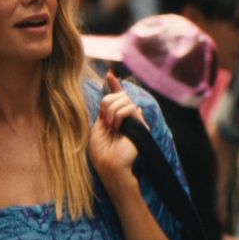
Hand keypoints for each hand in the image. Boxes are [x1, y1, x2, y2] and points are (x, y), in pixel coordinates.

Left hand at [87, 73, 147, 188]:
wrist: (108, 164)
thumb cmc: (101, 151)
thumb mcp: (97, 127)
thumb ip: (104, 111)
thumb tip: (113, 95)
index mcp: (115, 117)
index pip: (116, 97)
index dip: (113, 85)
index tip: (109, 74)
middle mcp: (127, 117)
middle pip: (118, 95)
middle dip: (107, 103)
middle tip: (105, 120)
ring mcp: (135, 120)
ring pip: (124, 99)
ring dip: (112, 111)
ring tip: (111, 126)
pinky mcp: (141, 124)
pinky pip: (130, 107)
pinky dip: (119, 115)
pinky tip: (117, 126)